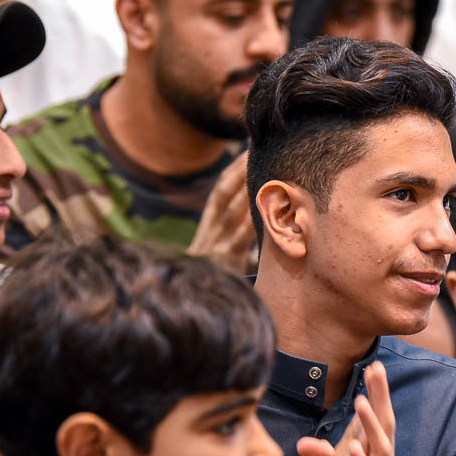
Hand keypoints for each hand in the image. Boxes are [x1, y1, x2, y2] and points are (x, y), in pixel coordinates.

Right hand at [187, 153, 256, 274]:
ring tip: (266, 169)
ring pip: (232, 209)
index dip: (233, 171)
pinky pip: (241, 236)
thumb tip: (256, 217)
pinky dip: (254, 220)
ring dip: (248, 188)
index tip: (247, 151)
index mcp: (207, 227)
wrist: (188, 305)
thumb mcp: (218, 256)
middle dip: (240, 170)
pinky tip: (267, 207)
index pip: (220, 192)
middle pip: (225, 193)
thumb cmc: (211, 281)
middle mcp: (209, 232)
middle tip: (258, 150)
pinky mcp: (226, 260)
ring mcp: (216, 245)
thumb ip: (234, 237)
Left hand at [348, 363, 407, 455]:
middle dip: (380, 397)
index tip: (371, 366)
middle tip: (377, 367)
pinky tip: (354, 450)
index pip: (375, 423)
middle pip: (384, 427)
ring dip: (371, 425)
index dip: (374, 395)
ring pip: (381, 451)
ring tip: (361, 401)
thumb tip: (306, 443)